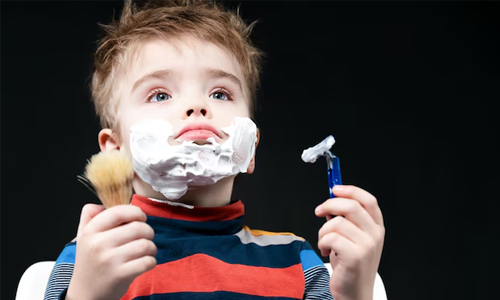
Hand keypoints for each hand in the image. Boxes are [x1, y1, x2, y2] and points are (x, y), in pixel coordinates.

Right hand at [66, 204, 156, 299]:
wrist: (86, 293)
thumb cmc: (90, 262)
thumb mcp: (83, 236)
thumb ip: (89, 216)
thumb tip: (100, 203)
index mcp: (90, 231)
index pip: (119, 212)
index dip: (136, 212)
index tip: (141, 217)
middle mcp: (99, 244)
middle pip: (138, 227)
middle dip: (148, 231)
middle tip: (145, 237)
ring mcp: (110, 260)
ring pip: (145, 244)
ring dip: (151, 247)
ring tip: (146, 251)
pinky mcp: (120, 275)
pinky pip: (147, 261)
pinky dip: (151, 261)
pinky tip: (145, 262)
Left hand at [315, 185, 384, 299]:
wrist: (355, 293)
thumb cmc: (350, 265)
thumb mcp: (353, 239)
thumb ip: (346, 220)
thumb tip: (331, 203)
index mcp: (376, 227)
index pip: (368, 200)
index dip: (350, 190)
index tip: (334, 189)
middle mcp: (375, 235)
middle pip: (351, 206)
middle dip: (330, 204)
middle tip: (319, 211)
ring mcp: (367, 246)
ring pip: (336, 222)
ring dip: (323, 231)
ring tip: (324, 242)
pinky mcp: (355, 256)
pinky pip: (331, 237)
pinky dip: (322, 242)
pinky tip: (325, 251)